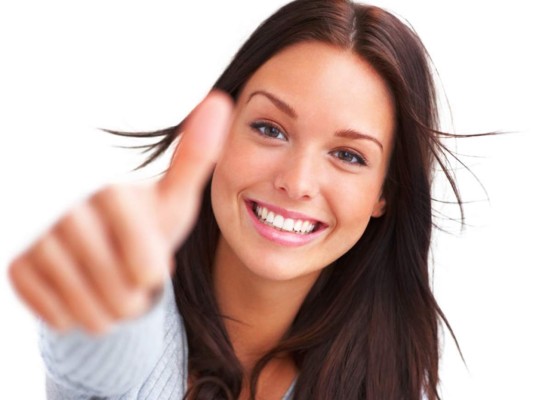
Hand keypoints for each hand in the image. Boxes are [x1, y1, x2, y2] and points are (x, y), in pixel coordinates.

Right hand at [8, 91, 232, 334]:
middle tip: (133, 283)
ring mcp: (36, 235)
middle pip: (111, 281)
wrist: (107, 251)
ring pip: (82, 306)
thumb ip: (196, 157)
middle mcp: (65, 206)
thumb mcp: (175, 199)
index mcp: (109, 189)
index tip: (152, 271)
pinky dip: (76, 316)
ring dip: (106, 312)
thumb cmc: (147, 224)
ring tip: (113, 292)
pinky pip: (53, 314)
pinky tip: (83, 294)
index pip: (138, 251)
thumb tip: (219, 100)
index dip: (148, 265)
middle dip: (132, 296)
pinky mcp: (16, 265)